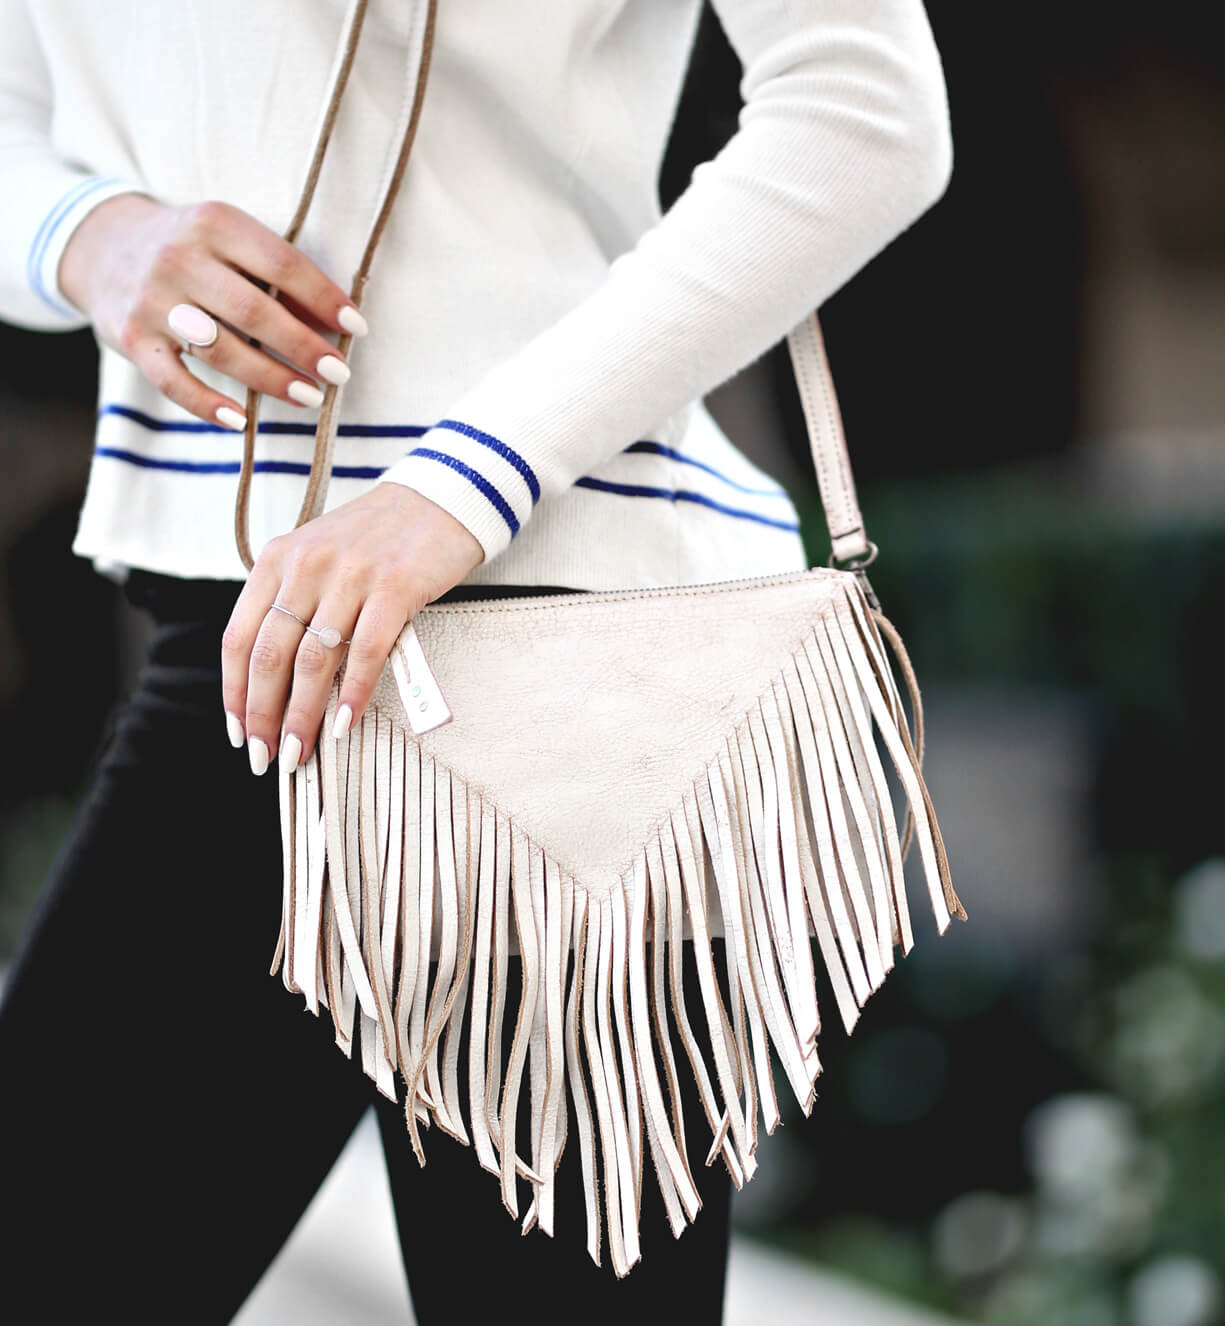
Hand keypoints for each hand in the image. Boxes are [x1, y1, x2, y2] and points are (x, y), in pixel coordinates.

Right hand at [58, 193, 366, 427]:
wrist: (103, 246)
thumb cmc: (192, 250)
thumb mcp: (229, 240)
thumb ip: (276, 275)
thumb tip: (336, 325)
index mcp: (215, 223)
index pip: (282, 263)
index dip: (323, 298)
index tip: (356, 328)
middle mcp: (180, 257)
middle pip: (254, 311)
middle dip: (304, 347)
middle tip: (339, 374)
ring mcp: (153, 299)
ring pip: (221, 349)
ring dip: (271, 379)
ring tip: (310, 397)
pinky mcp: (132, 338)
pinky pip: (174, 381)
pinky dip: (207, 404)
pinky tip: (240, 420)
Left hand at [221, 483, 484, 773]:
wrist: (442, 496)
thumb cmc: (382, 536)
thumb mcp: (320, 556)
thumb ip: (294, 601)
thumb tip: (277, 677)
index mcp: (279, 559)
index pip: (239, 637)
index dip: (235, 692)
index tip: (238, 732)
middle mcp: (306, 566)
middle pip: (269, 656)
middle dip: (263, 716)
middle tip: (265, 756)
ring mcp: (350, 576)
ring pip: (312, 661)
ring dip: (302, 716)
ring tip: (299, 753)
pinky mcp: (394, 586)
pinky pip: (365, 652)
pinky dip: (352, 694)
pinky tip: (345, 724)